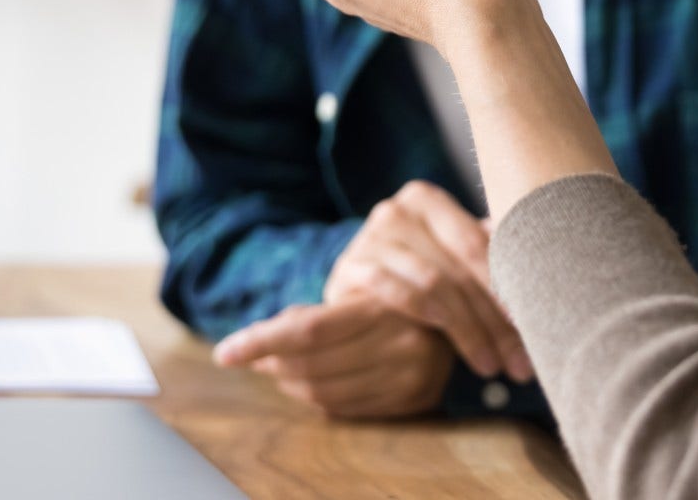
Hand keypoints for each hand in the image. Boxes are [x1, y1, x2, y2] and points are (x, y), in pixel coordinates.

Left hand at [214, 298, 451, 419]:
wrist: (471, 322)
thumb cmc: (405, 299)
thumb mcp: (368, 289)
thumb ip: (321, 310)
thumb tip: (269, 333)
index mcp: (384, 307)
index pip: (308, 330)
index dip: (262, 341)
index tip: (225, 352)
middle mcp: (399, 345)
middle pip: (309, 366)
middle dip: (270, 362)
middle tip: (252, 353)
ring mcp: (406, 379)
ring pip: (321, 391)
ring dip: (288, 381)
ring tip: (277, 366)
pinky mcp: (409, 402)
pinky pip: (343, 408)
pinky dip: (314, 397)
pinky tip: (308, 381)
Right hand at [326, 181, 531, 382]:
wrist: (355, 293)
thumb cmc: (420, 273)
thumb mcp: (455, 263)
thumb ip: (493, 261)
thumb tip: (552, 291)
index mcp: (429, 199)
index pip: (478, 244)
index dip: (507, 285)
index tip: (535, 323)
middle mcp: (398, 210)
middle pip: (460, 268)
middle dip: (494, 320)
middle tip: (519, 362)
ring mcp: (371, 237)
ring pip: (435, 285)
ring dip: (468, 332)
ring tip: (491, 366)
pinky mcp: (350, 268)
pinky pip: (395, 294)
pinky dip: (426, 319)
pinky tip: (445, 350)